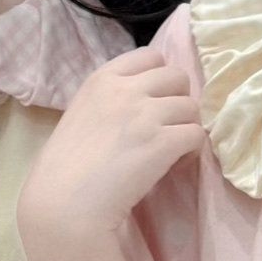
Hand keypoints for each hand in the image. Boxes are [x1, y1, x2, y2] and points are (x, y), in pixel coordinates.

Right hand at [18, 45, 204, 256]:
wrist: (64, 204)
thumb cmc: (65, 170)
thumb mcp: (82, 115)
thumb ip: (110, 102)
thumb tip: (143, 106)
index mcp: (102, 78)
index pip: (150, 56)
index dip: (160, 79)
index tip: (153, 103)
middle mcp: (126, 89)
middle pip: (177, 77)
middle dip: (178, 101)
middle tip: (168, 127)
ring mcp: (145, 114)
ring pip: (191, 107)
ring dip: (186, 128)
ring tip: (171, 152)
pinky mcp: (162, 142)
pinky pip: (197, 135)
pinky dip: (192, 151)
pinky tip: (174, 165)